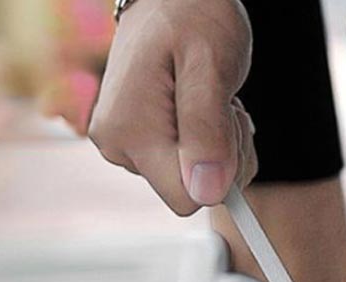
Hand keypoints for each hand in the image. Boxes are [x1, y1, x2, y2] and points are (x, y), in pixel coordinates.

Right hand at [89, 0, 256, 214]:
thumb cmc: (192, 14)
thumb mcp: (210, 65)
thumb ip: (208, 131)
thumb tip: (207, 193)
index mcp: (130, 131)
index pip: (187, 199)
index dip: (220, 172)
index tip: (228, 125)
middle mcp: (118, 147)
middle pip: (192, 193)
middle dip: (221, 158)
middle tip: (220, 105)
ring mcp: (125, 148)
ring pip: (193, 183)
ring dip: (217, 149)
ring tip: (208, 100)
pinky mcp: (137, 146)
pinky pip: (187, 170)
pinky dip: (206, 146)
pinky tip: (199, 110)